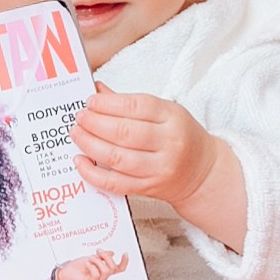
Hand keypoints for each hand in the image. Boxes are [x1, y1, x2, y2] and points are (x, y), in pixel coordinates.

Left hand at [52, 248, 129, 279]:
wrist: (66, 272)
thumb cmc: (78, 266)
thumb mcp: (92, 257)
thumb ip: (102, 256)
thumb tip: (112, 253)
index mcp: (105, 271)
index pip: (119, 269)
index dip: (124, 262)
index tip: (125, 253)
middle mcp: (103, 277)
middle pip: (113, 267)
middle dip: (106, 256)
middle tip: (97, 251)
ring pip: (106, 270)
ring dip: (97, 261)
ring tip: (90, 259)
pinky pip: (96, 274)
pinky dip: (92, 266)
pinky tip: (87, 264)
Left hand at [73, 89, 219, 213]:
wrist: (202, 172)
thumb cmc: (180, 137)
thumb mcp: (165, 112)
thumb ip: (131, 103)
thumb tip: (97, 91)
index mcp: (173, 117)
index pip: (136, 106)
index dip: (108, 104)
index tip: (90, 101)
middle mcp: (168, 143)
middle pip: (124, 132)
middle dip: (94, 123)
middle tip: (79, 117)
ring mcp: (159, 169)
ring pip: (117, 158)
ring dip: (90, 144)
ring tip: (76, 134)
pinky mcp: (148, 188)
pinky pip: (115, 183)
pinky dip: (93, 174)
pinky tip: (81, 161)